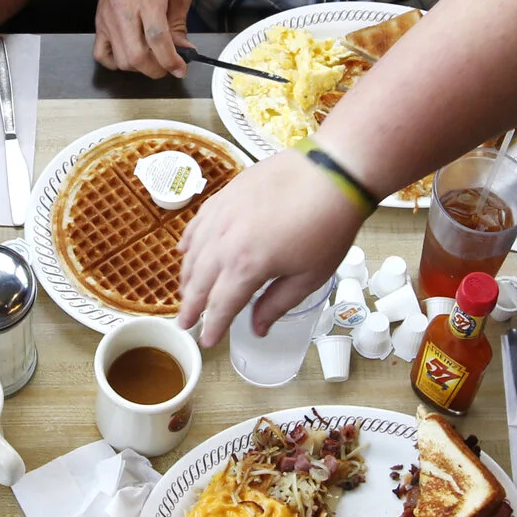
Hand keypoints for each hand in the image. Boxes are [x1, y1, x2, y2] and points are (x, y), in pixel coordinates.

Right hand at [94, 0, 192, 78]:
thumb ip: (180, 24)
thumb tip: (184, 50)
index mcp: (148, 0)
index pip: (157, 38)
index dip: (170, 60)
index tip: (180, 68)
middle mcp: (124, 11)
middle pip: (136, 56)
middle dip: (155, 70)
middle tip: (166, 66)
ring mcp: (108, 20)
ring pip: (120, 60)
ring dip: (138, 67)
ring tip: (150, 57)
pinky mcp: (99, 25)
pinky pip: (101, 55)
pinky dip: (115, 62)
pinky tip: (129, 54)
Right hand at [176, 151, 363, 347]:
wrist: (333, 174)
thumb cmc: (327, 227)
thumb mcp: (308, 277)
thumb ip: (276, 304)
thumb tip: (257, 329)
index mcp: (246, 267)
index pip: (220, 305)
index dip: (213, 326)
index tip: (207, 342)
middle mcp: (225, 242)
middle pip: (199, 282)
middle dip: (191, 306)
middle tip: (184, 323)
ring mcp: (221, 216)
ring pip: (193, 253)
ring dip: (187, 277)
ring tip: (186, 293)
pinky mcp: (224, 196)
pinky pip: (197, 224)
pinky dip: (189, 242)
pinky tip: (185, 251)